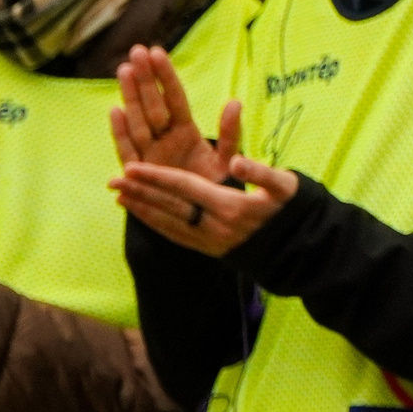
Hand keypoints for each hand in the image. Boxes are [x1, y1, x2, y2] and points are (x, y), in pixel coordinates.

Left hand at [110, 151, 296, 257]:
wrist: (299, 250)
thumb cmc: (293, 210)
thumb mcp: (285, 186)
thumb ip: (260, 172)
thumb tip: (236, 161)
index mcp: (231, 207)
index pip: (185, 188)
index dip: (157, 177)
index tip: (133, 167)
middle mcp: (215, 227)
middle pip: (170, 206)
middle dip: (141, 192)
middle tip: (113, 179)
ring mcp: (210, 241)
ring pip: (168, 224)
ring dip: (142, 209)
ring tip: (119, 196)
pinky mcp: (209, 250)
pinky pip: (176, 236)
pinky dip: (155, 225)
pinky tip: (141, 215)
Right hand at [111, 46, 238, 180]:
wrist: (202, 220)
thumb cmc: (214, 187)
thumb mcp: (226, 160)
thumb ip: (230, 134)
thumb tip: (235, 102)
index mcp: (185, 132)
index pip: (174, 99)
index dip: (165, 77)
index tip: (157, 51)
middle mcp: (163, 139)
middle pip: (152, 105)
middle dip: (144, 79)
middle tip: (136, 52)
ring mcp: (150, 154)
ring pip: (138, 121)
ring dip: (130, 97)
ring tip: (125, 71)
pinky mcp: (140, 172)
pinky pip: (128, 150)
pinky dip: (120, 132)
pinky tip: (115, 110)